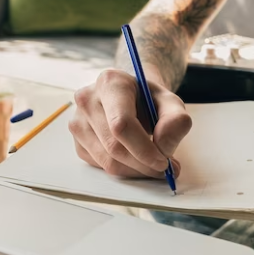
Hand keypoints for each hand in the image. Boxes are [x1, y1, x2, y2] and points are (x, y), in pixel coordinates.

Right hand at [69, 69, 191, 177]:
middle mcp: (87, 100)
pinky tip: (135, 158)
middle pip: (114, 147)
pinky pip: (101, 166)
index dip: (143, 149)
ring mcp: (78, 122)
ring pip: (108, 162)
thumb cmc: (149, 100)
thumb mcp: (171, 103)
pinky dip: (124, 170)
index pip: (121, 124)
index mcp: (110, 83)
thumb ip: (176, 121)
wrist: (132, 97)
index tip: (163, 162)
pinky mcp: (77, 142)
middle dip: (143, 165)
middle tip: (165, 169)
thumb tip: (163, 147)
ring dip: (136, 170)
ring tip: (153, 164)